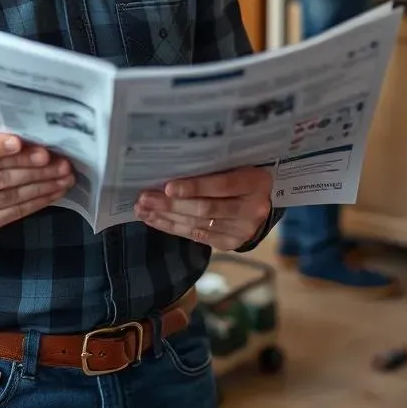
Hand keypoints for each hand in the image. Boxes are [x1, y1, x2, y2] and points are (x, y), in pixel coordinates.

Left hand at [134, 167, 273, 250]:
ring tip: (142, 209)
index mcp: (256, 182)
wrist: (264, 201)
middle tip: (144, 198)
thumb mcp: (238, 164)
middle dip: (172, 204)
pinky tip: (155, 220)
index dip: (195, 187)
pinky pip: (196, 236)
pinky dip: (173, 227)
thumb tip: (172, 165)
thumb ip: (215, 166)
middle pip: (206, 208)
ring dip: (166, 217)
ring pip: (198, 224)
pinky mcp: (230, 243)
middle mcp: (252, 209)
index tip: (167, 187)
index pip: (223, 185)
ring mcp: (242, 230)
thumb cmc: (244, 174)